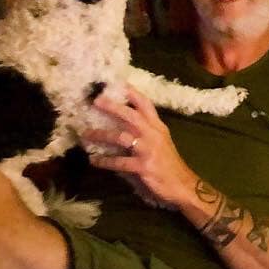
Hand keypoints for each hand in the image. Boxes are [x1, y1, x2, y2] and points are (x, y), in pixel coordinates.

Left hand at [84, 86, 196, 209]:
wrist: (183, 185)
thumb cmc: (169, 164)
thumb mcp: (162, 142)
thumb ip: (146, 131)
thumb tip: (123, 124)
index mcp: (159, 127)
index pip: (146, 104)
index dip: (132, 93)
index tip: (118, 83)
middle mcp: (154, 134)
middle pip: (131, 115)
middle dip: (113, 106)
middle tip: (96, 100)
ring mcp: (148, 150)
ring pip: (121, 137)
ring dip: (101, 134)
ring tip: (86, 133)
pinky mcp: (143, 166)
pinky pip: (119, 162)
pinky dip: (105, 161)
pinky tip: (94, 160)